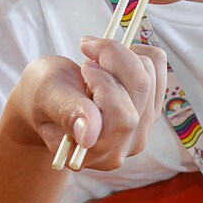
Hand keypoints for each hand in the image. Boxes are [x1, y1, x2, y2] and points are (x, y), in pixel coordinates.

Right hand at [3, 36, 166, 170]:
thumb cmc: (42, 96)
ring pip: (150, 79)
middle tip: (87, 50)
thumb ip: (67, 111)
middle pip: (139, 92)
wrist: (47, 100)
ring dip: (124, 55)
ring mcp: (138, 133)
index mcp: (89, 152)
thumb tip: (88, 136)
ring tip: (96, 59)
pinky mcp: (150, 114)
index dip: (105, 82)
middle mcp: (119, 148)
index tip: (83, 66)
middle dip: (114, 59)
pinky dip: (141, 54)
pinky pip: (159, 74)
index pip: (121, 117)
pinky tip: (116, 60)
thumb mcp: (45, 95)